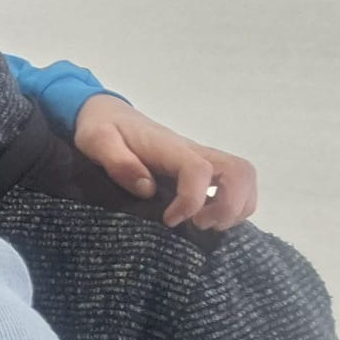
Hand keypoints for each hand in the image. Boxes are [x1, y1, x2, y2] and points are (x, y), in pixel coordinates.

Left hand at [73, 95, 257, 230]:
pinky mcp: (202, 169)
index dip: (192, 200)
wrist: (108, 115)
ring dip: (234, 208)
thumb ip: (118, 162)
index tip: (170, 220)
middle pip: (239, 172)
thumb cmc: (101, 128)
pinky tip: (203, 218)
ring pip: (243, 179)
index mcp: (168, 148)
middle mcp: (193, 152)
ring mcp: (201, 160)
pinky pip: (234, 185)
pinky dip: (231, 206)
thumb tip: (146, 188)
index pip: (199, 170)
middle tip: (199, 224)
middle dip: (229, 206)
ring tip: (202, 224)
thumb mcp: (96, 141)